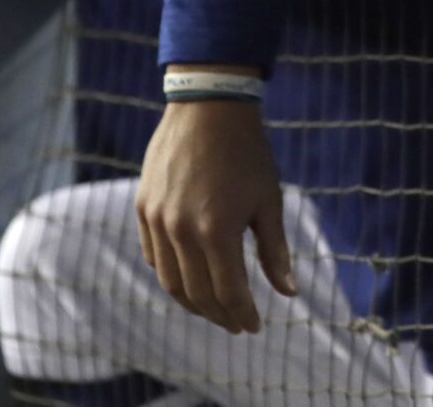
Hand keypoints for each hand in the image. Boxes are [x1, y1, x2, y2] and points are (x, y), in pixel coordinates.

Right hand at [136, 95, 295, 332]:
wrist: (208, 106)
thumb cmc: (247, 152)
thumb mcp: (268, 201)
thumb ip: (275, 251)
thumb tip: (288, 293)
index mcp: (216, 231)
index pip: (229, 293)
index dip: (243, 315)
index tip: (255, 326)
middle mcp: (180, 230)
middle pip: (197, 294)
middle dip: (219, 316)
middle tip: (236, 324)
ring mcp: (157, 219)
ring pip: (169, 281)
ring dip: (192, 302)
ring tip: (213, 308)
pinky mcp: (143, 207)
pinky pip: (153, 255)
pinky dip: (169, 274)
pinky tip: (188, 279)